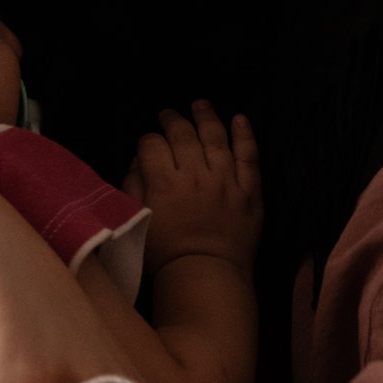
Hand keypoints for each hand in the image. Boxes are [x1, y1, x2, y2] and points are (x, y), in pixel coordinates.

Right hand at [125, 102, 261, 276]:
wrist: (206, 277)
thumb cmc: (163, 255)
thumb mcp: (135, 220)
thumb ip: (132, 186)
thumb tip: (138, 161)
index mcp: (163, 182)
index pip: (152, 144)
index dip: (148, 139)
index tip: (148, 143)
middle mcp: (195, 174)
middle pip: (183, 134)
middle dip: (173, 120)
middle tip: (169, 114)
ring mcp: (225, 181)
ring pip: (216, 138)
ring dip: (207, 117)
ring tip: (201, 104)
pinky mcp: (249, 192)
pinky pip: (249, 157)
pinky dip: (245, 136)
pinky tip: (241, 119)